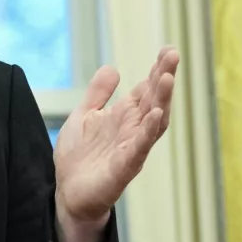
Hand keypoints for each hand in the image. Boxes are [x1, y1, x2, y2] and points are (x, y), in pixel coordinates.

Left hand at [54, 46, 179, 224]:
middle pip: (153, 100)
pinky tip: (153, 115)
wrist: (68, 191)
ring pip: (153, 121)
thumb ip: (98, 94)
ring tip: (167, 78)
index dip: (156, 70)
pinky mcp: (124, 166)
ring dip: (161, 100)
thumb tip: (113, 67)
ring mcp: (131, 147)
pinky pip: (139, 147)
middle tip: (173, 55)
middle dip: (164, 77)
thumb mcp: (84, 116)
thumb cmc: (79, 156)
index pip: (145, 90)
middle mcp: (132, 129)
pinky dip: (147, 131)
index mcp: (123, 117)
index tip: (167, 49)